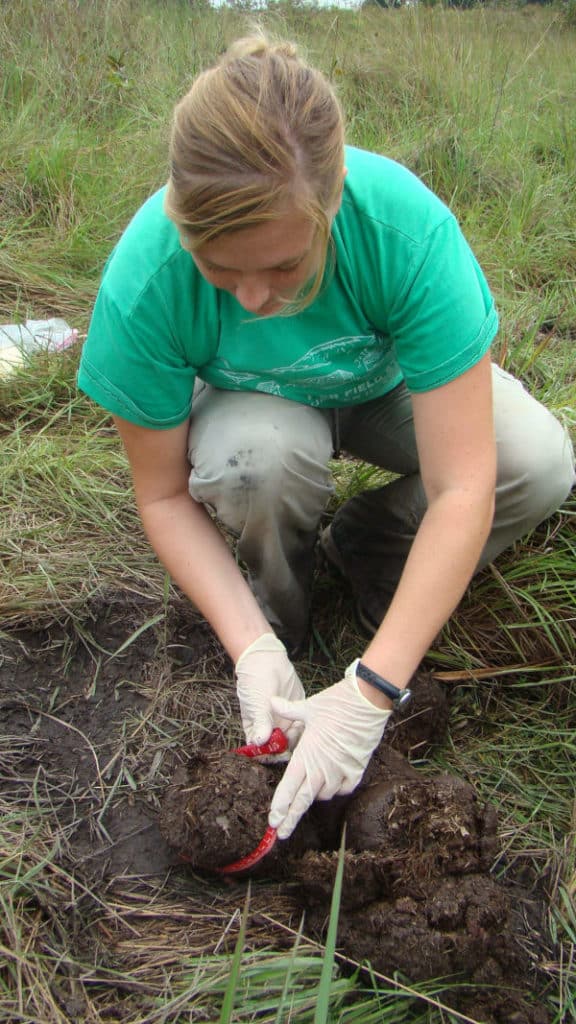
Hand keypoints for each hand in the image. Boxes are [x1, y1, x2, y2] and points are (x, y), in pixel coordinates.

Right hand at [235, 633, 304, 748]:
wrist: (266, 660)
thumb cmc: (255, 681)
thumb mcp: (256, 703)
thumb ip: (260, 722)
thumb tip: (259, 742)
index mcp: (255, 729)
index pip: (260, 749)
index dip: (266, 755)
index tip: (274, 754)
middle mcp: (269, 728)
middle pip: (277, 748)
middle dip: (283, 749)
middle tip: (288, 743)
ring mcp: (283, 721)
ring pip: (290, 738)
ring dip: (294, 739)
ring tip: (295, 729)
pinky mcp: (295, 713)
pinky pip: (300, 725)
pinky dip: (303, 728)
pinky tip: (304, 723)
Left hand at [268, 662, 391, 838]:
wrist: (367, 702)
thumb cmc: (335, 703)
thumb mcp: (308, 707)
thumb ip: (289, 710)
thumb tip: (273, 701)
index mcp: (306, 755)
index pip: (289, 787)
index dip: (280, 806)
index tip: (273, 822)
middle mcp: (322, 768)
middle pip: (303, 800)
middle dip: (290, 818)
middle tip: (281, 834)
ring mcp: (341, 771)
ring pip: (323, 795)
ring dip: (314, 796)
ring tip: (307, 792)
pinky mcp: (357, 770)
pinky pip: (343, 789)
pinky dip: (335, 790)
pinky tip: (331, 784)